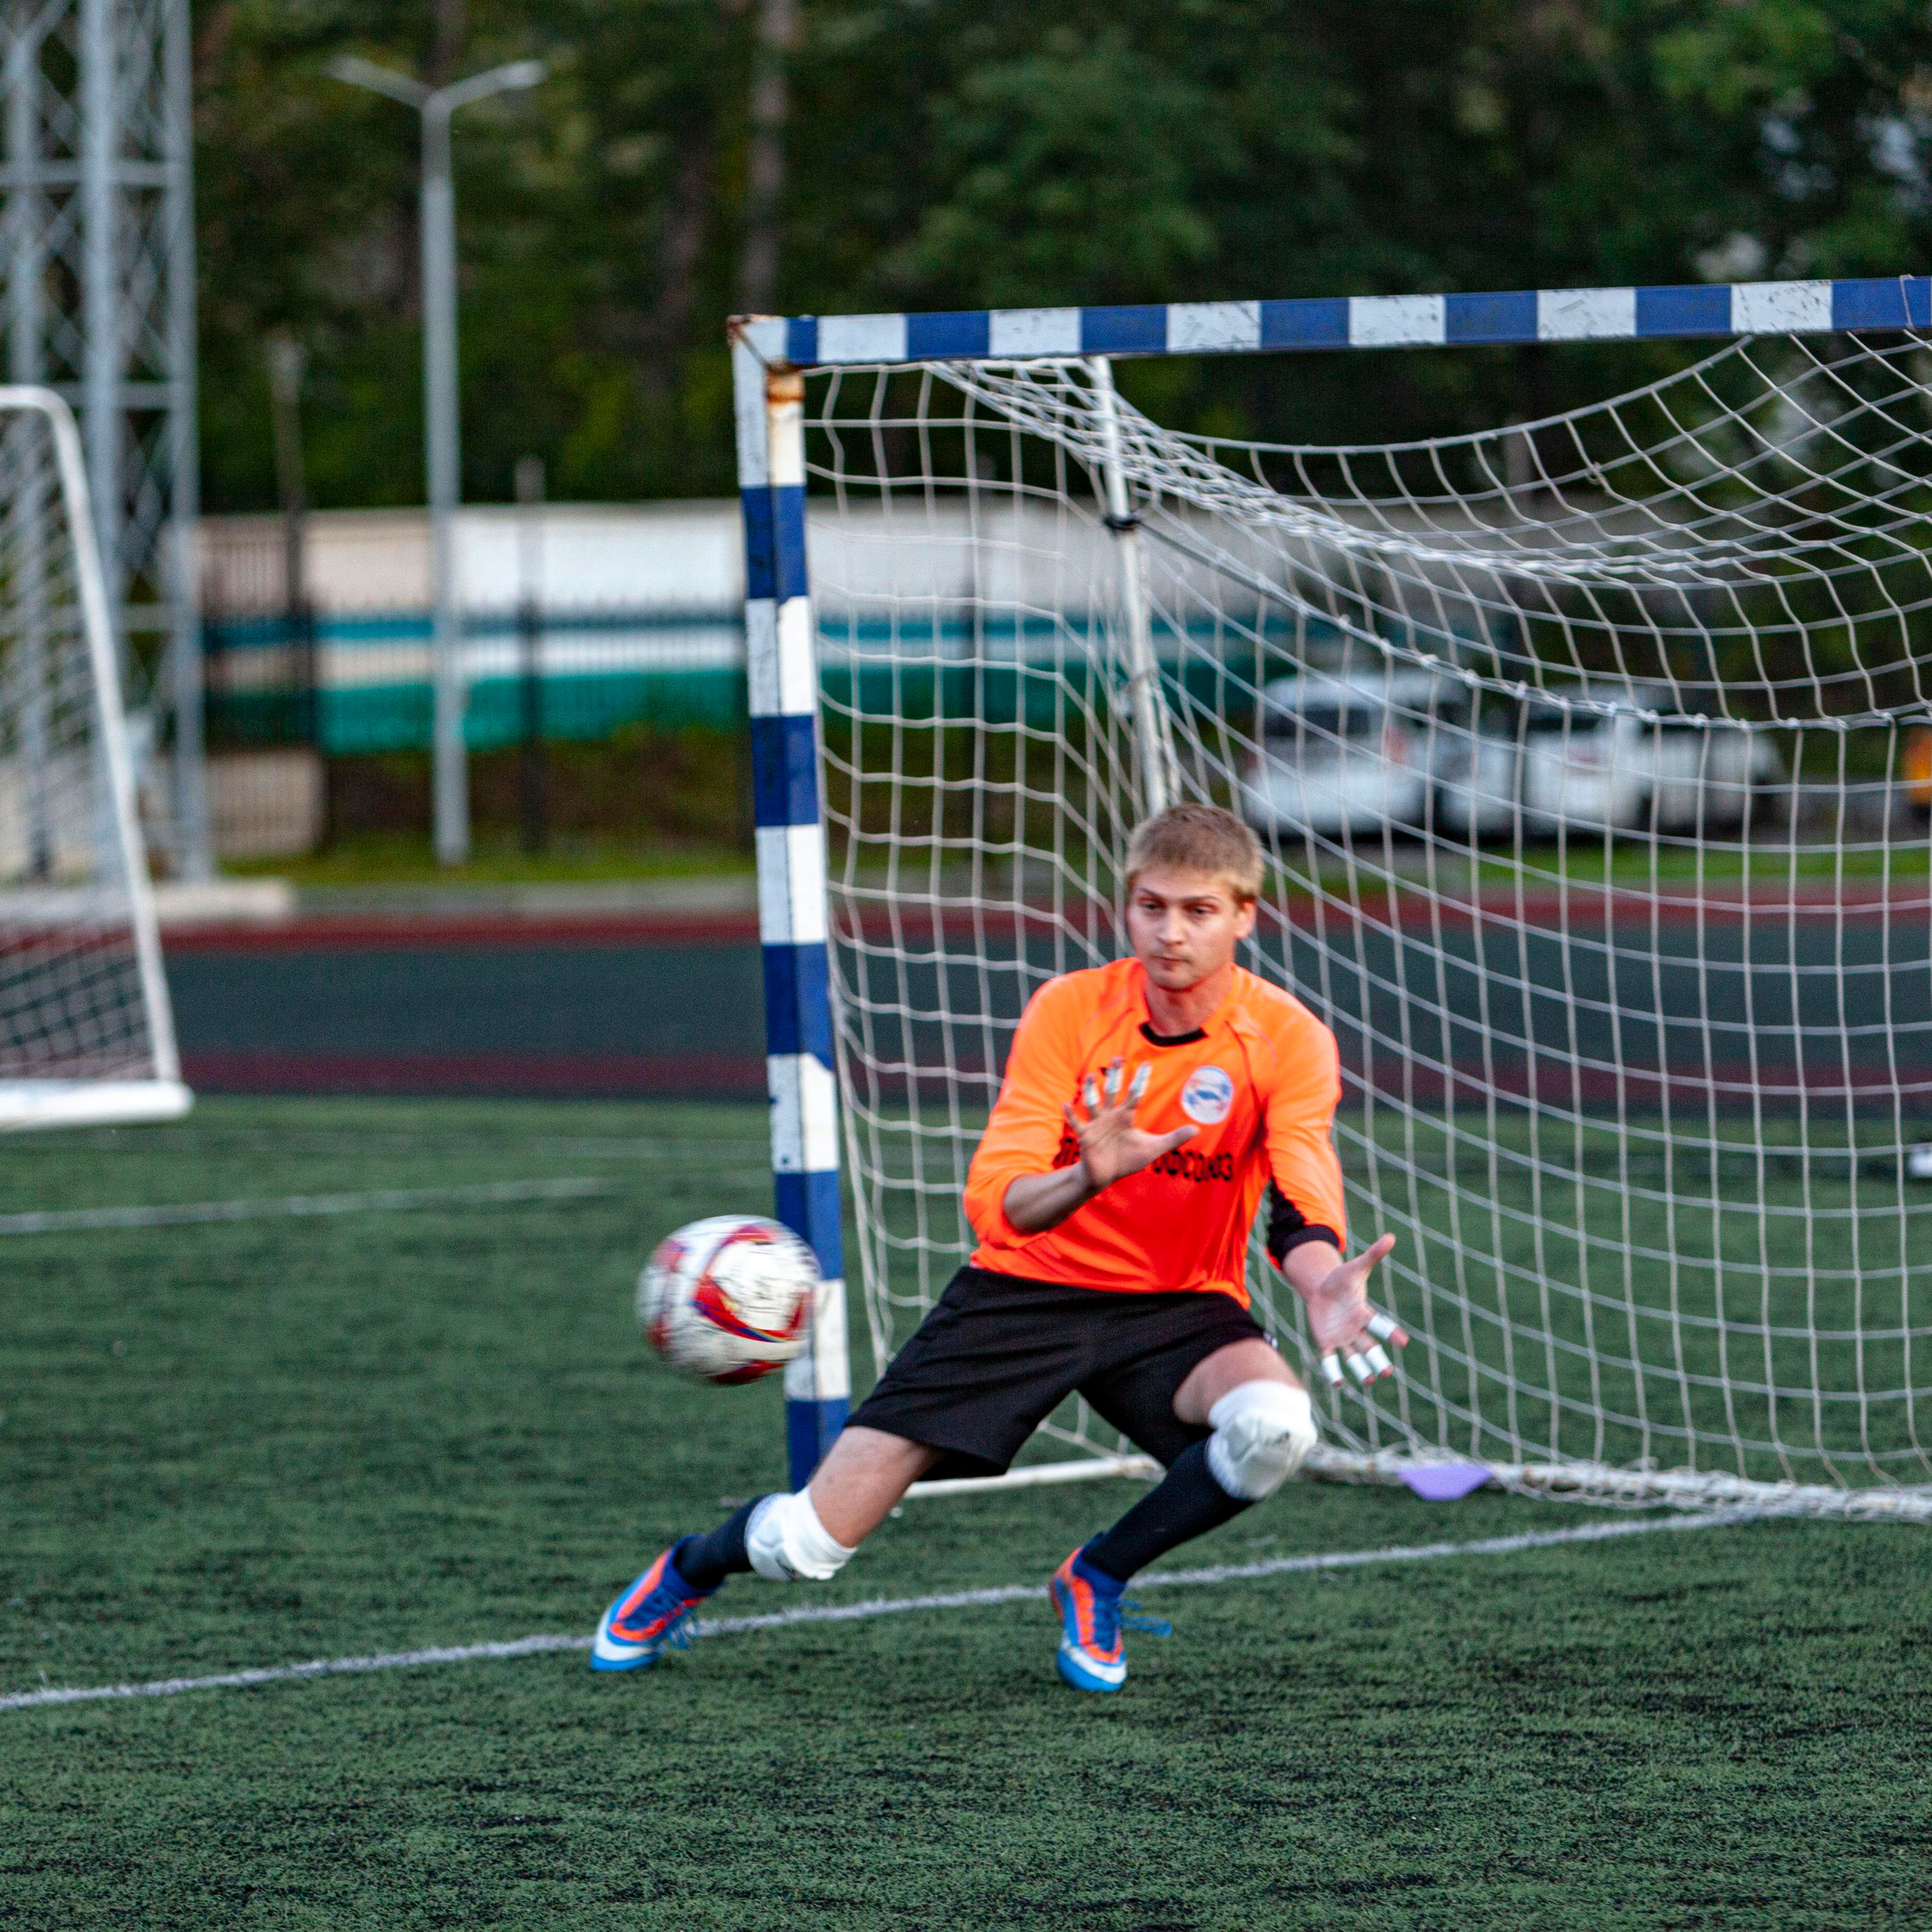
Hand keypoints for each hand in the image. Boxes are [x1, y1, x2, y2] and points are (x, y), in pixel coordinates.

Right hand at [1062, 1057, 1194, 1191]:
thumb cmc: (1128, 1159)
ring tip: (1090, 1076)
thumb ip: (1174, 1138)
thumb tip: (1197, 1129)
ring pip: (1093, 1102)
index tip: (1146, 1063)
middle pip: (1112, 1091)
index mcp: (1126, 1116)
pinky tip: (1065, 1103)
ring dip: (1091, 1090)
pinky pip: (1077, 1122)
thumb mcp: (1154, 1148)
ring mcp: (1097, 1124)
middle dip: (1114, 1075)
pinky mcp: (1085, 1136)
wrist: (1106, 1175)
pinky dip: (1071, 1114)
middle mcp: (1111, 1115)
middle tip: (1117, 1058)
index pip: (1135, 1094)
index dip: (1140, 1079)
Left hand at [1304, 1233, 1406, 1388]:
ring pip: (1353, 1357)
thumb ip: (1373, 1255)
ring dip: (1359, 1369)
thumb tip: (1391, 1236)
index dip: (1391, 1332)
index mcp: (1364, 1313)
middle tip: (1387, 1373)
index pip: (1380, 1324)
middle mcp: (1355, 1330)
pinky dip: (1333, 1370)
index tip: (1403, 1341)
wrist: (1322, 1290)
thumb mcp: (1356, 1267)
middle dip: (1378, 1360)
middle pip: (1370, 1348)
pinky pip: (1330, 1359)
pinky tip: (1337, 1383)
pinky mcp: (1326, 1342)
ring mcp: (1341, 1338)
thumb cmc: (1342, 1280)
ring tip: (1368, 1380)